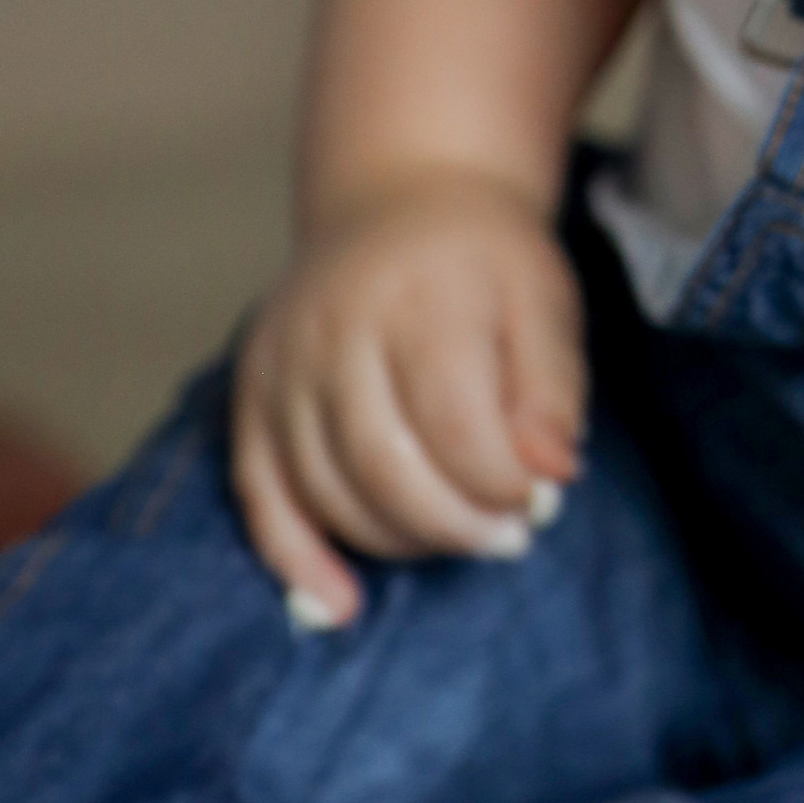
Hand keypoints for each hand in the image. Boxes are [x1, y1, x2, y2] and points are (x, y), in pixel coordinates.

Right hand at [233, 170, 583, 625]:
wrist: (400, 199)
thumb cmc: (486, 262)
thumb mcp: (545, 301)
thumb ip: (552, 390)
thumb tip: (549, 476)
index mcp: (420, 297)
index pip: (455, 425)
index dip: (500, 484)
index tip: (537, 499)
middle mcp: (335, 327)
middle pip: (383, 466)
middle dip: (454, 524)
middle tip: (507, 538)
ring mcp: (282, 362)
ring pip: (325, 489)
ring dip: (396, 539)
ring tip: (456, 536)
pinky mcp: (251, 392)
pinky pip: (260, 493)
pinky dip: (295, 557)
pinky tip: (337, 603)